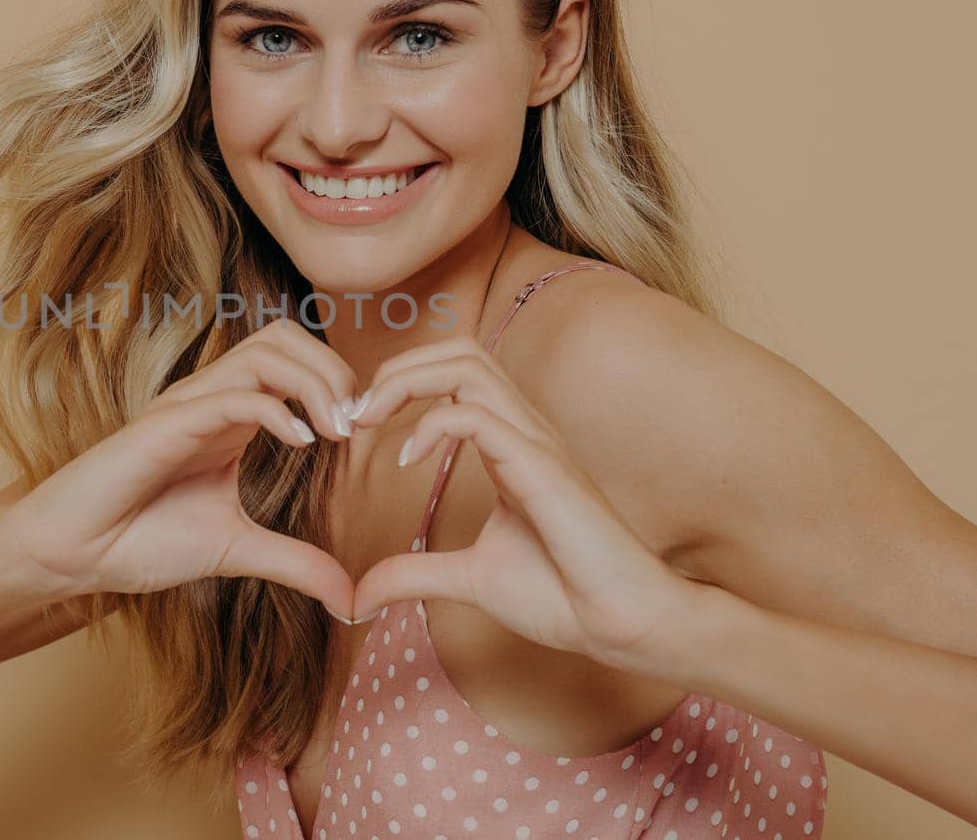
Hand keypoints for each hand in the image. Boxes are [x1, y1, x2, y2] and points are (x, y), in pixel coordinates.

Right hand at [0, 320, 361, 618]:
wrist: (73, 556)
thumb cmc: (140, 541)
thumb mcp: (238, 551)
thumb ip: (296, 565)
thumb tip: (352, 601)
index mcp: (230, 416)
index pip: (295, 360)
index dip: (339, 384)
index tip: (364, 436)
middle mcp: (211, 399)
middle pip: (285, 336)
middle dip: (334, 368)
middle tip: (357, 424)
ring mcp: (188, 407)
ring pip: (263, 352)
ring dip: (314, 382)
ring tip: (335, 431)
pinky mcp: (164, 426)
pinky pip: (231, 396)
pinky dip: (275, 410)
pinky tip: (300, 443)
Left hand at [346, 335, 699, 672]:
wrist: (622, 625)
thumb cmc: (563, 596)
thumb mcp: (467, 579)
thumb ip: (412, 576)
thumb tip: (356, 599)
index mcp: (509, 444)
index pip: (454, 374)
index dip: (399, 385)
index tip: (356, 427)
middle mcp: (524, 431)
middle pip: (458, 351)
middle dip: (396, 369)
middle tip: (354, 415)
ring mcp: (536, 442)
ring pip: (468, 365)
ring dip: (406, 381)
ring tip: (369, 421)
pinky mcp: (542, 467)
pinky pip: (479, 416)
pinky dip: (432, 425)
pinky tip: (407, 461)